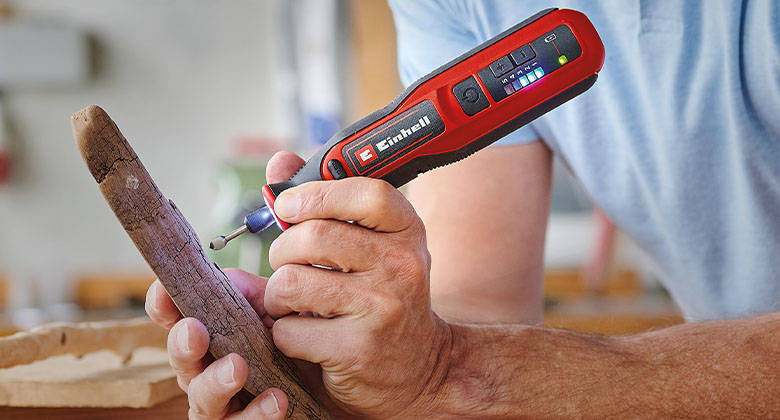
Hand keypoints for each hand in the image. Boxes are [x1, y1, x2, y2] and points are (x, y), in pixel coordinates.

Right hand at [146, 271, 288, 419]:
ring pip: (202, 398)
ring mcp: (221, 404)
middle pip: (181, 359)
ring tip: (238, 367)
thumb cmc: (296, 345)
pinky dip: (256, 413)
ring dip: (216, 381)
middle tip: (195, 332)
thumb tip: (227, 276)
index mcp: (211, 336)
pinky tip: (276, 399)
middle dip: (182, 344)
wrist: (331, 385)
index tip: (163, 292)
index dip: (164, 306)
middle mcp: (206, 370)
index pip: (177, 320)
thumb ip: (255, 294)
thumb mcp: (280, 314)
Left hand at [265, 162, 453, 417]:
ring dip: (277, 296)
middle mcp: (401, 265)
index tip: (289, 207)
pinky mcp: (358, 349)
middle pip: (312, 237)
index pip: (365, 193)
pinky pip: (289, 330)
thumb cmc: (384, 299)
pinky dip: (284, 334)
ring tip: (295, 304)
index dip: (315, 194)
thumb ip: (326, 204)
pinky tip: (307, 336)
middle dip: (282, 252)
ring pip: (291, 283)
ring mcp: (382, 307)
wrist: (421, 370)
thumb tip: (278, 163)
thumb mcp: (371, 247)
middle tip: (288, 266)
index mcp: (406, 232)